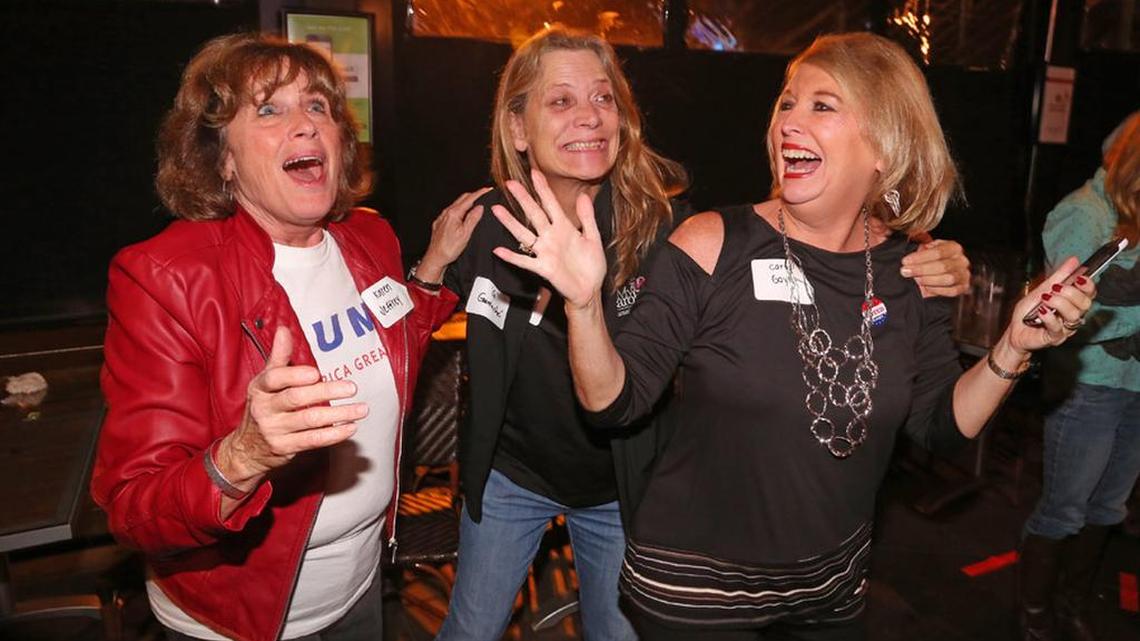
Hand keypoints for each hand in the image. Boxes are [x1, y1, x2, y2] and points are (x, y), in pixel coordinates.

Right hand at [215, 327, 364, 486]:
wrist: (246, 448)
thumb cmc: (264, 407)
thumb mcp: (265, 382)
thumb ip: (278, 357)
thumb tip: (284, 329)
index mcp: (259, 388)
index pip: (274, 379)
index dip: (294, 375)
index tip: (315, 373)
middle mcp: (264, 409)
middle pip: (296, 399)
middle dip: (325, 392)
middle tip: (351, 388)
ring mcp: (273, 430)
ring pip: (309, 420)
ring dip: (338, 414)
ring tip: (361, 409)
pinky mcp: (284, 448)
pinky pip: (312, 440)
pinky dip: (333, 434)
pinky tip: (350, 427)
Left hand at [416, 187, 491, 282]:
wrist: (435, 258)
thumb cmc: (449, 248)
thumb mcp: (465, 234)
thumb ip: (473, 218)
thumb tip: (480, 207)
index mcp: (454, 213)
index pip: (469, 198)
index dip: (480, 193)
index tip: (488, 189)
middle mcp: (446, 213)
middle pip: (462, 198)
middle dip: (474, 195)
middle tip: (484, 195)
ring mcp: (442, 217)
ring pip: (456, 204)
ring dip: (467, 202)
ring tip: (476, 203)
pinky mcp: (440, 223)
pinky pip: (451, 211)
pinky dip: (460, 209)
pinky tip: (463, 214)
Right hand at [490, 169, 606, 309]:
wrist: (590, 290)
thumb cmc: (592, 266)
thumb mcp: (593, 238)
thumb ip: (587, 218)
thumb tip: (583, 196)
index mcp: (564, 227)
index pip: (551, 203)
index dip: (543, 188)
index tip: (534, 173)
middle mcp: (551, 237)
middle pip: (534, 214)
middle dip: (523, 199)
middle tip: (510, 183)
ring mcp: (545, 252)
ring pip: (524, 234)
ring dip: (510, 222)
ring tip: (497, 210)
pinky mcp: (543, 268)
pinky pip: (525, 261)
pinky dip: (512, 257)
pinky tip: (499, 250)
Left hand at [901, 238, 970, 297]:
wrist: (940, 272)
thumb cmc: (931, 259)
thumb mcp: (926, 249)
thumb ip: (920, 244)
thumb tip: (913, 238)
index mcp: (954, 247)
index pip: (938, 252)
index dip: (920, 257)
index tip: (905, 261)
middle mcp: (962, 260)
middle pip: (943, 266)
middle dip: (921, 270)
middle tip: (905, 271)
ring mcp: (964, 274)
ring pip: (948, 279)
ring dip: (928, 280)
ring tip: (916, 279)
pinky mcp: (963, 287)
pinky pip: (952, 291)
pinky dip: (937, 290)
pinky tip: (926, 287)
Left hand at [1001, 256, 1095, 355]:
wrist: (1015, 330)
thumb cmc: (1028, 312)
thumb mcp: (1042, 289)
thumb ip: (1059, 276)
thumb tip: (1074, 260)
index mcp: (1072, 303)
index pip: (1090, 294)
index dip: (1088, 285)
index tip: (1080, 277)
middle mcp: (1072, 316)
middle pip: (1085, 304)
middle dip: (1071, 293)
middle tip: (1055, 288)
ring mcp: (1065, 328)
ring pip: (1074, 315)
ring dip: (1059, 303)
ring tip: (1045, 299)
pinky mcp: (1054, 338)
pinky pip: (1058, 327)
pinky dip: (1049, 317)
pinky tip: (1041, 311)